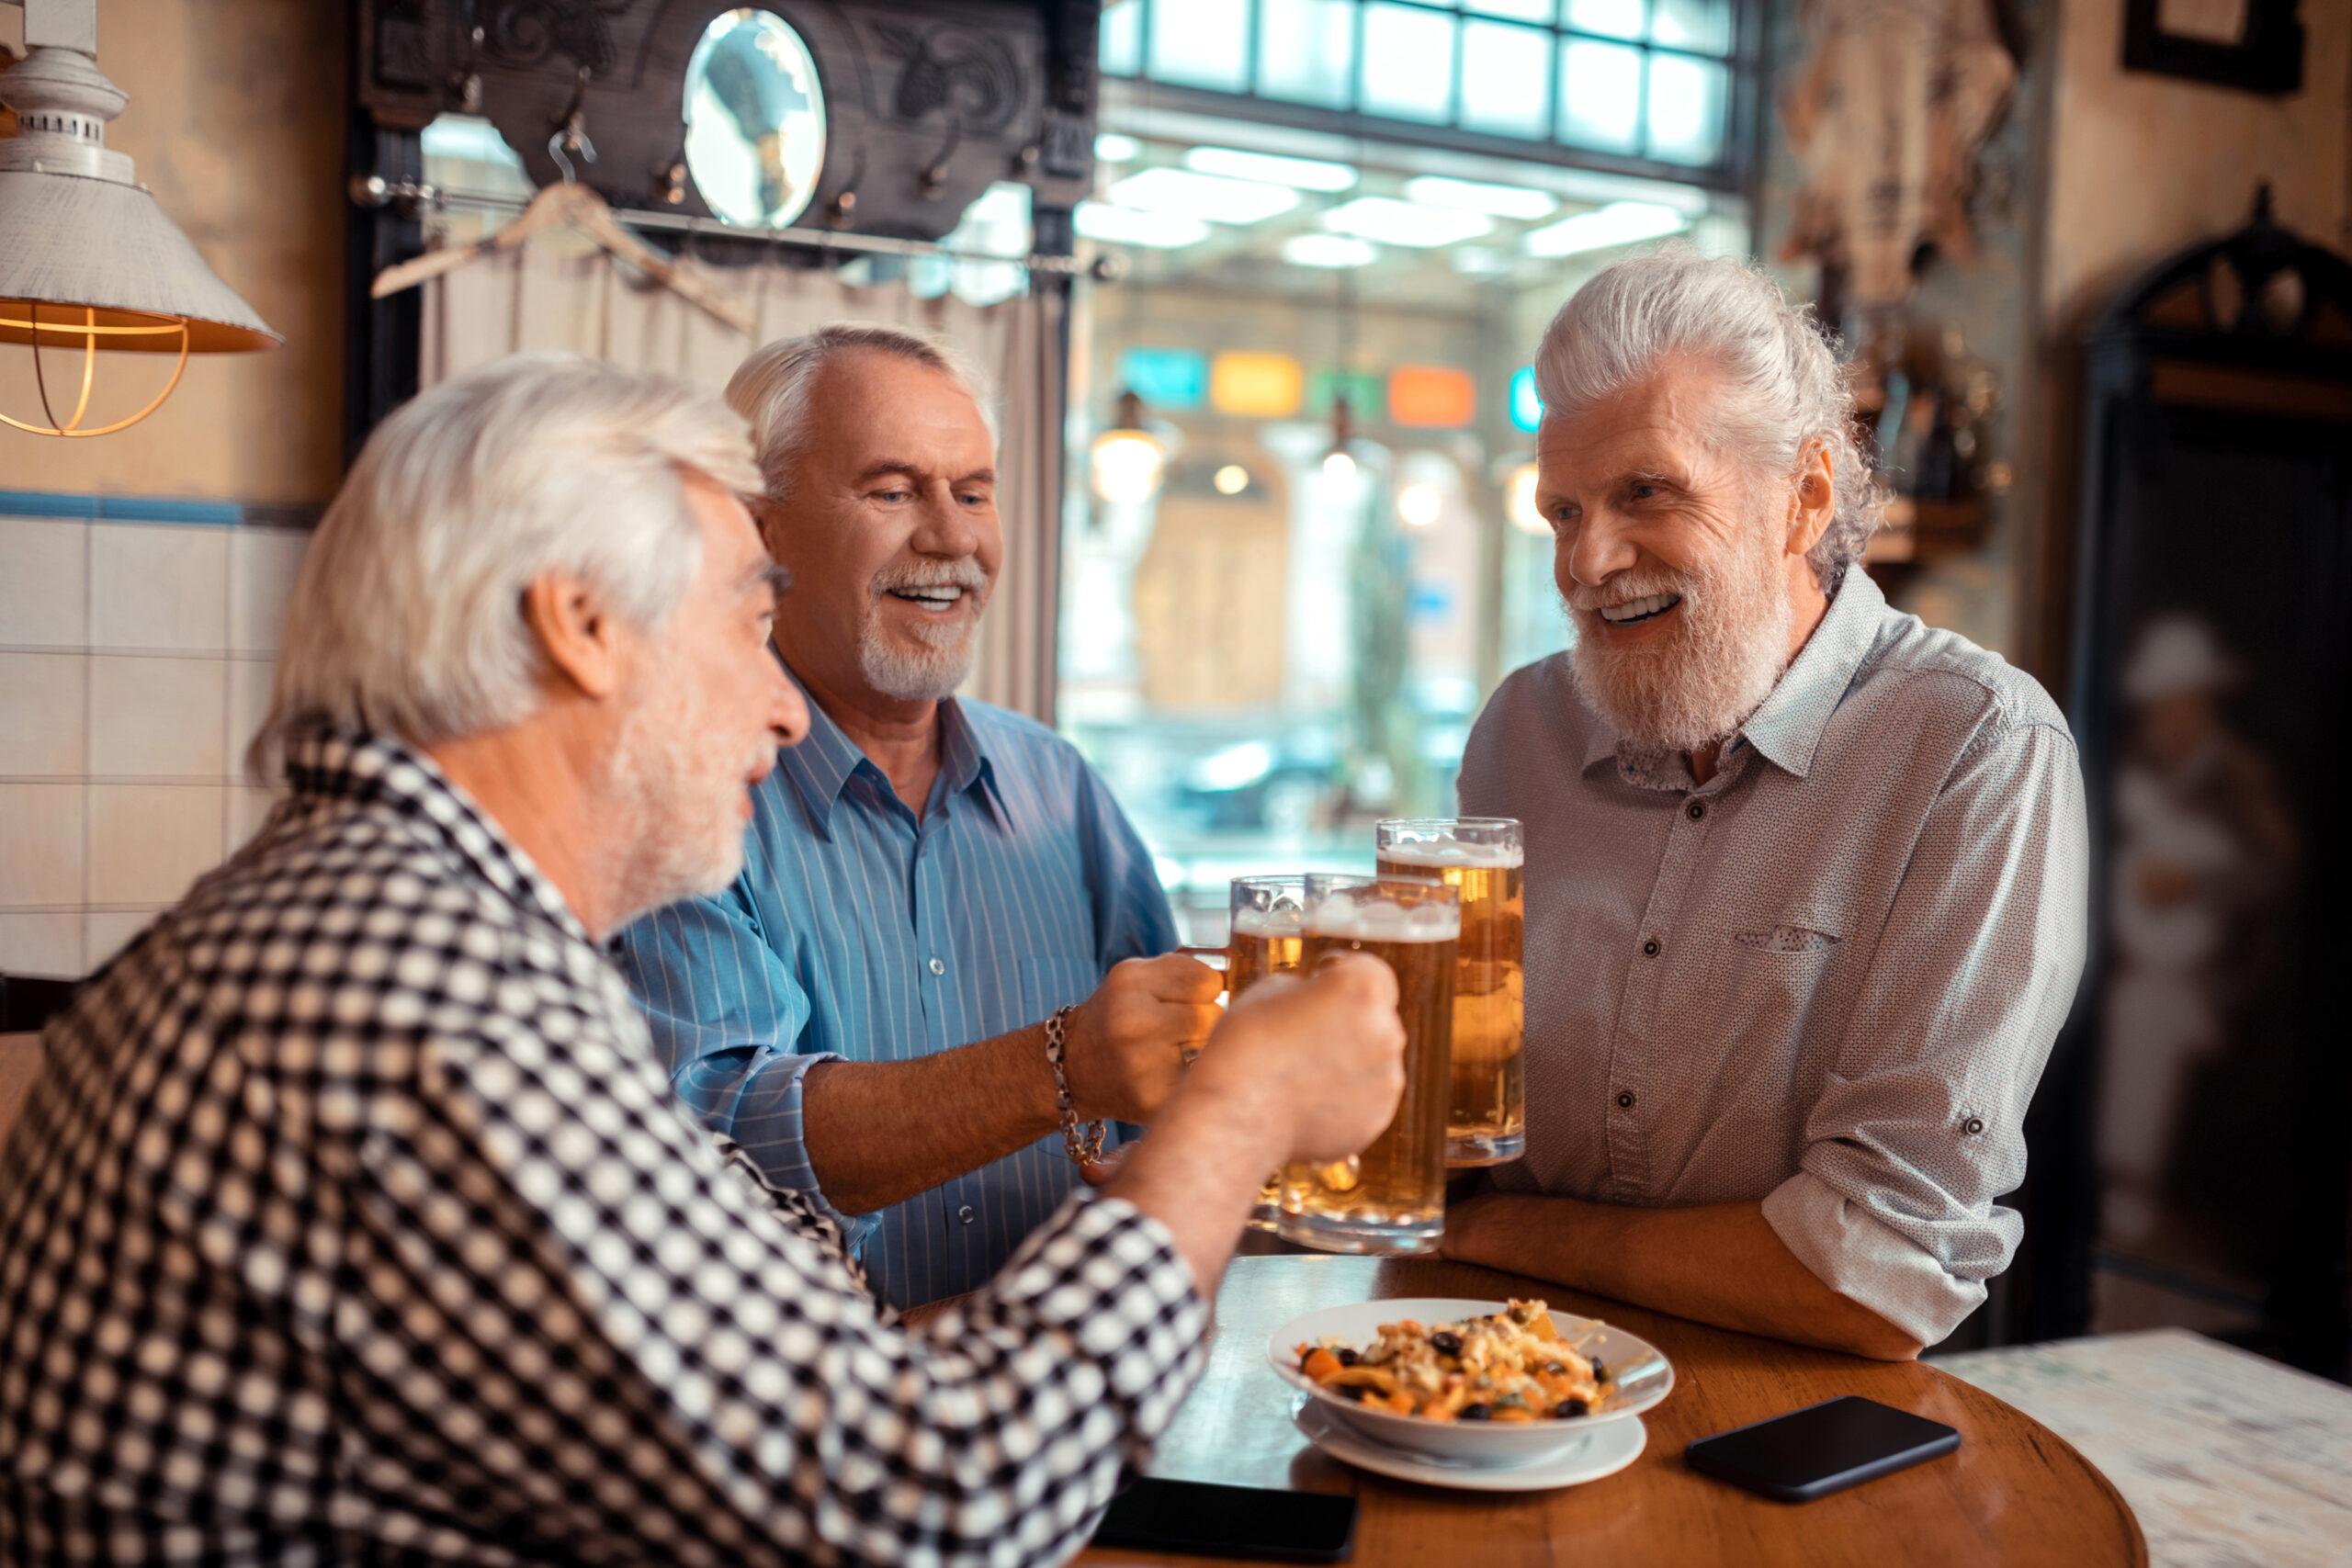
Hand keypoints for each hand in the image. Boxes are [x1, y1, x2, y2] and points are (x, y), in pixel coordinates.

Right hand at [1061, 954, 1223, 1123]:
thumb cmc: (1117, 1017)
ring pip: (1210, 1051)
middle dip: (1202, 1023)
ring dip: (1199, 1052)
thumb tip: (1237, 985)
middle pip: (1213, 1017)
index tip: (1183, 1002)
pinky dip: (1191, 1080)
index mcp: (1131, 983)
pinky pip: (1199, 1082)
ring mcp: (1143, 1066)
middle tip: (1176, 1032)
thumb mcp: (1137, 977)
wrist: (1072, 1068)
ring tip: (1171, 1054)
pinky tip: (1167, 1078)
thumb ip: (1185, 971)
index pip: (1209, 982)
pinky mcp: (1152, 1101)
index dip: (1202, 992)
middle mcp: (1134, 1023)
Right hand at [1186, 955, 1404, 1165]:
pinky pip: (1368, 1093)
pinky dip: (1346, 1092)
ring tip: (1302, 1070)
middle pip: (1375, 1014)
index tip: (1325, 982)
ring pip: (1373, 1056)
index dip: (1344, 974)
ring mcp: (1386, 1077)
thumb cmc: (1246, 1048)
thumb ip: (1311, 988)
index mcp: (1362, 989)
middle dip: (1347, 1018)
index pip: (1370, 969)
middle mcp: (1386, 1031)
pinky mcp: (1378, 1114)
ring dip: (1349, 1056)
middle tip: (1306, 1031)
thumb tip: (1322, 1001)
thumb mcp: (1271, 988)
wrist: (1236, 1118)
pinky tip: (1308, 1095)